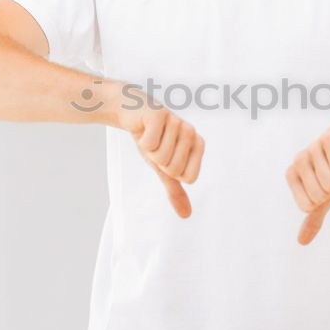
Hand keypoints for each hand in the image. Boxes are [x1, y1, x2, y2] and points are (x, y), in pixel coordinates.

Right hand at [116, 85, 204, 217]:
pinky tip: (143, 127)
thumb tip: (187, 215)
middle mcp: (191, 132)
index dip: (170, 171)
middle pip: (174, 168)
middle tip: (156, 144)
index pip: (188, 177)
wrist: (131, 113)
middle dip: (158, 161)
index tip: (166, 156)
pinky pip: (149, 144)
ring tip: (150, 136)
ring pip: (161, 157)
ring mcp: (177, 121)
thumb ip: (176, 190)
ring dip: (148, 150)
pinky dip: (141, 140)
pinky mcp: (159, 114)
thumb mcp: (163, 168)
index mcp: (198, 144)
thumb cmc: (152, 139)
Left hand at [285, 109, 329, 244]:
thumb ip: (313, 218)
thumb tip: (301, 242)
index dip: (324, 198)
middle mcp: (298, 161)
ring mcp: (311, 148)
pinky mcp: (329, 139)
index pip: (307, 206)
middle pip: (318, 195)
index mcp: (292, 175)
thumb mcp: (325, 196)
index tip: (325, 183)